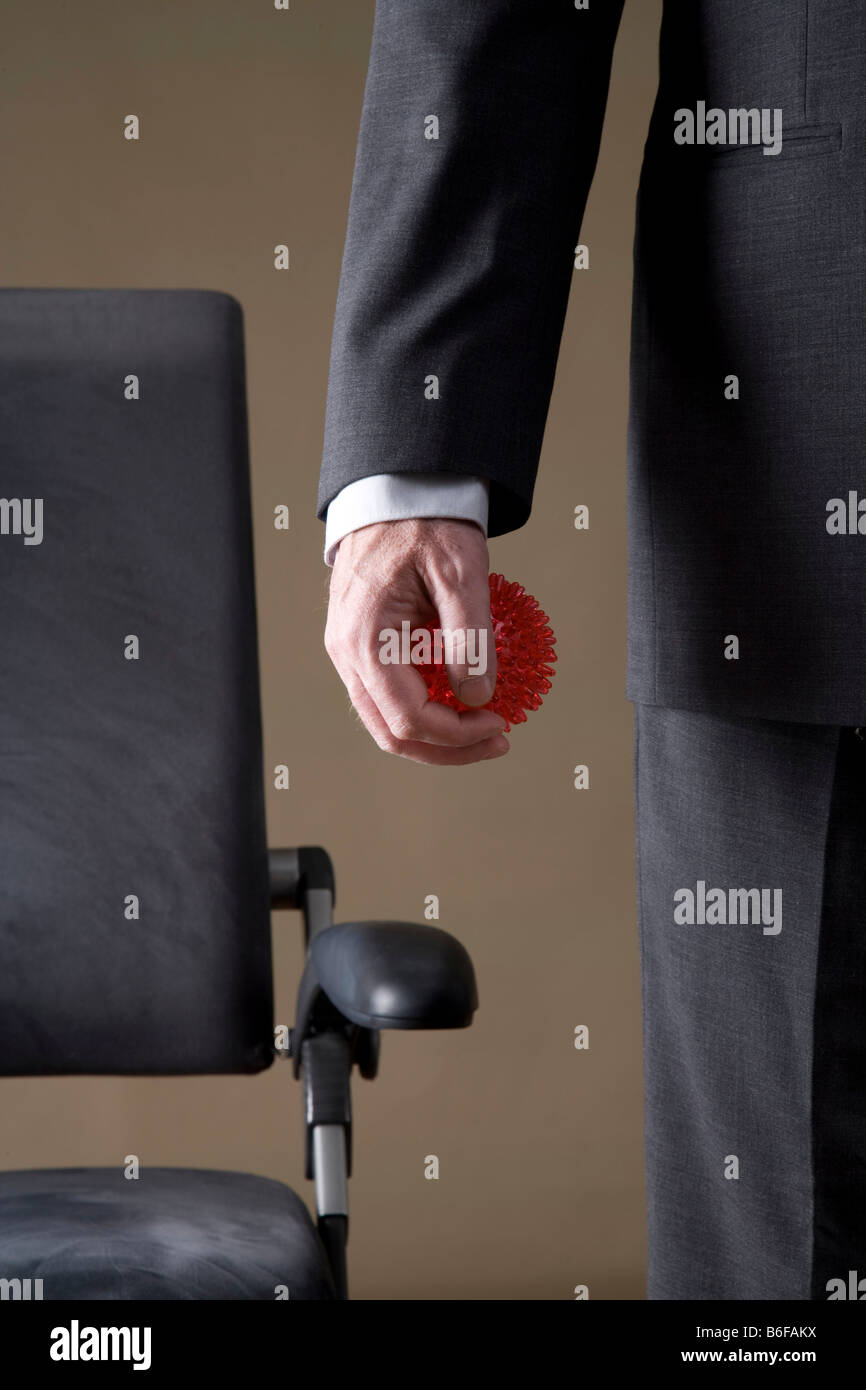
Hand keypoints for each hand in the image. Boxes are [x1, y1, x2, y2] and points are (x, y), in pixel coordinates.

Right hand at [325, 518, 509, 764]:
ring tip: (484, 727)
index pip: (409, 718)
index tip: (501, 722)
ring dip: (436, 734)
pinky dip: (425, 709)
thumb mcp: (461, 573)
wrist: (398, 490)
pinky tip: (460, 700)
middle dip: (448, 747)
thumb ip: (471, 638)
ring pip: (387, 721)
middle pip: (392, 733)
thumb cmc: (427, 523)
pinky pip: (389, 695)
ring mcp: (348, 651)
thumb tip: (479, 697)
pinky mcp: (360, 645)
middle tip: (498, 740)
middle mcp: (346, 653)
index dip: (458, 733)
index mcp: (365, 640)